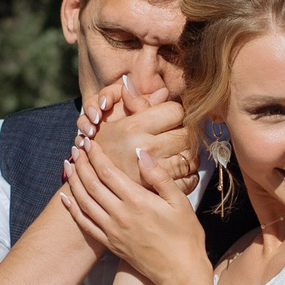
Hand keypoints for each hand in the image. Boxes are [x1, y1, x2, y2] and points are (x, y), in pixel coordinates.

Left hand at [60, 133, 207, 284]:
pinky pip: (85, 224)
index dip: (96, 155)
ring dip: (73, 182)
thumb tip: (141, 153)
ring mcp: (112, 231)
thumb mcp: (179, 202)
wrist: (180, 272)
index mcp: (137, 201)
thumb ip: (159, 176)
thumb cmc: (185, 236)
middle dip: (81, 164)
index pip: (108, 172)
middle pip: (91, 184)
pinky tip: (65, 198)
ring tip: (67, 166)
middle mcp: (120, 215)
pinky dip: (73, 209)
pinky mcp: (110, 244)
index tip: (90, 143)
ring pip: (84, 202)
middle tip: (75, 148)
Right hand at [73, 75, 197, 196]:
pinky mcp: (160, 192)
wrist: (92, 182)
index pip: (176, 111)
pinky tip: (177, 172)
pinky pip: (189, 180)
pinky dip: (188, 176)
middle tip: (173, 136)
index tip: (169, 118)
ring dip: (187, 155)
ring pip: (191, 158)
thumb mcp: (115, 120)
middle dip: (182, 133)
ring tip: (175, 153)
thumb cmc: (104, 147)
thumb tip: (163, 92)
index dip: (174, 113)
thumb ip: (140, 103)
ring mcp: (154, 173)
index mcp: (134, 127)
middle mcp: (146, 149)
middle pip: (186, 135)